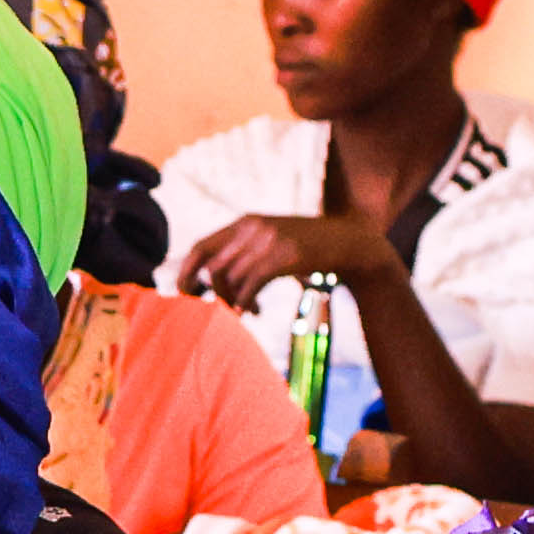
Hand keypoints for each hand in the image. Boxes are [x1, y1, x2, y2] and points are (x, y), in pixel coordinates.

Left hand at [176, 210, 387, 306]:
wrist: (349, 242)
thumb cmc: (307, 248)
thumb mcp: (272, 240)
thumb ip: (244, 252)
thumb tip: (212, 280)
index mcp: (244, 221)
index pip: (200, 246)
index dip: (185, 272)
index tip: (184, 294)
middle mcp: (253, 227)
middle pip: (213, 267)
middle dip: (210, 294)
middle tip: (218, 311)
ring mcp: (269, 240)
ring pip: (231, 278)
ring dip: (233, 302)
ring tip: (248, 311)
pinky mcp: (285, 256)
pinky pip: (251, 285)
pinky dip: (246, 303)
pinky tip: (252, 312)